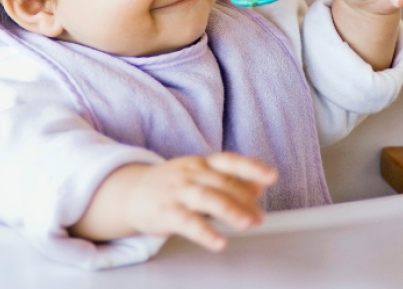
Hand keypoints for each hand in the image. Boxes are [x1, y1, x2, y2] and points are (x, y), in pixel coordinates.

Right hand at [71, 152, 276, 250]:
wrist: (131, 192)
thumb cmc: (173, 186)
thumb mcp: (201, 177)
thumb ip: (230, 181)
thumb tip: (259, 186)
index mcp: (202, 164)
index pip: (229, 161)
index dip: (251, 167)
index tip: (271, 176)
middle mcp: (191, 174)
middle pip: (222, 183)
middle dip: (244, 199)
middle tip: (260, 216)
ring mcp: (177, 191)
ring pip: (207, 198)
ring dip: (230, 210)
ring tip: (248, 223)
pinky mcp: (165, 212)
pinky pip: (187, 222)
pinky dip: (204, 232)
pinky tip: (219, 242)